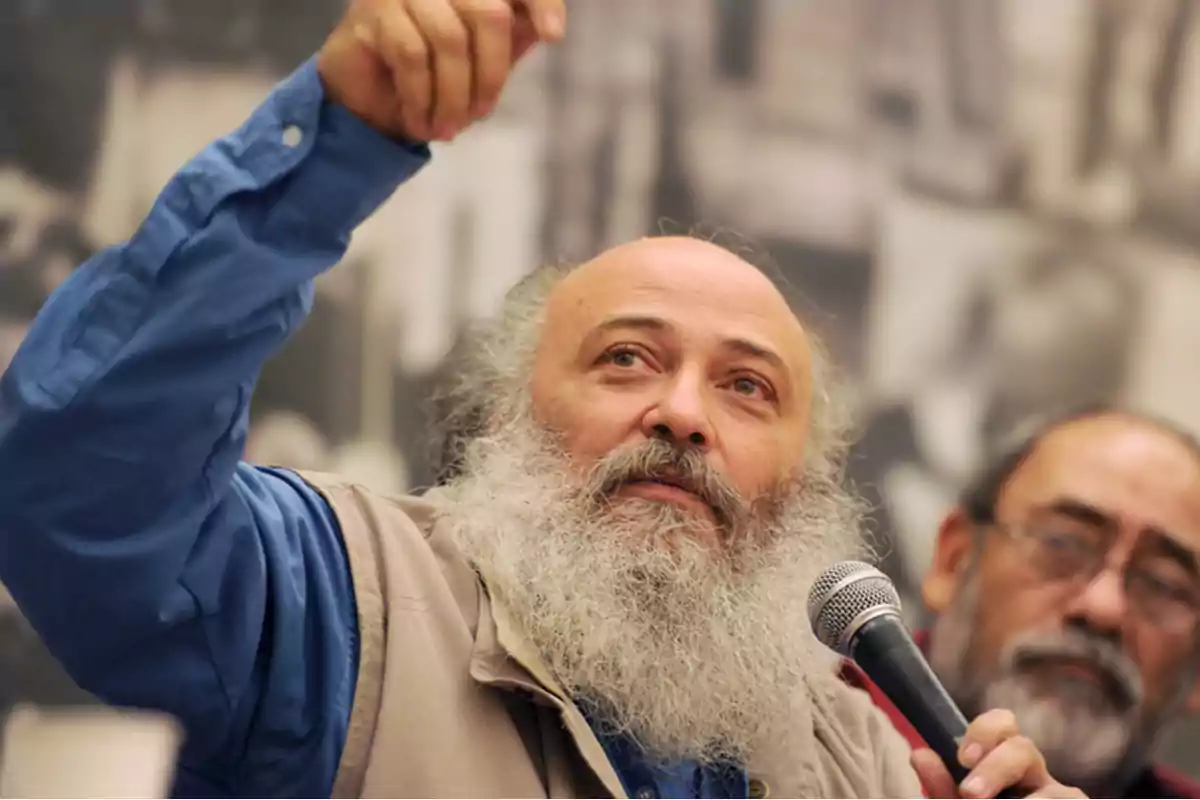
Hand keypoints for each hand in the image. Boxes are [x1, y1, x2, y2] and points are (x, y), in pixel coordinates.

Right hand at [316, 0, 564, 141]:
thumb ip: (511, 40)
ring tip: (446, 130)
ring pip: (450, 40)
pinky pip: (413, 56)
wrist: (369, 104)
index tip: (553, 35)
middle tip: (480, 115)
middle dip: (491, 75)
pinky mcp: (374, 10)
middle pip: (489, 14)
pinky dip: (422, 98)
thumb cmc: (432, 80)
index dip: (540, 1)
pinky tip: (421, 121)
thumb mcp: (482, 63)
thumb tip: (549, 28)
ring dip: (453, 97)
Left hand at [911, 710, 1085, 798]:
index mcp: (1005, 767)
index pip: (1004, 725)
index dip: (985, 731)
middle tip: (969, 794)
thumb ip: (942, 789)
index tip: (962, 758)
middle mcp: (1037, 779)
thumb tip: (920, 754)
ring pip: (1058, 790)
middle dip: (995, 767)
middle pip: (1024, 748)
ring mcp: (1062, 799)